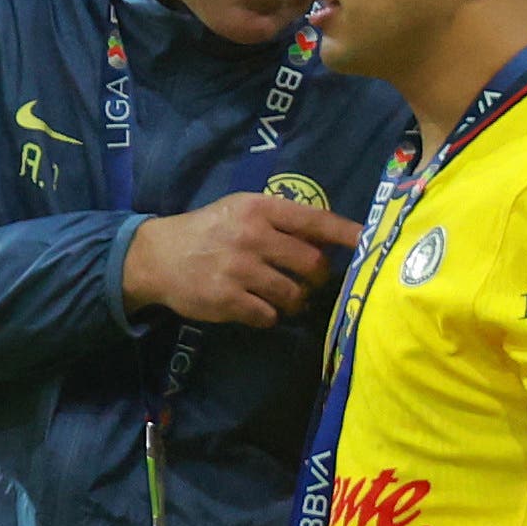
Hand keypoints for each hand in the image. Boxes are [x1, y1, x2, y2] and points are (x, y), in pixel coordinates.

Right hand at [125, 193, 365, 328]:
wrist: (155, 256)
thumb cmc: (207, 231)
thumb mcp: (241, 212)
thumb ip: (281, 221)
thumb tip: (332, 239)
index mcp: (259, 209)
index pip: (315, 221)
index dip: (347, 234)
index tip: (371, 243)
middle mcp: (251, 236)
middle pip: (312, 264)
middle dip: (315, 277)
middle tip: (305, 281)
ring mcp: (239, 269)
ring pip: (294, 294)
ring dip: (293, 301)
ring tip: (279, 297)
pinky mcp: (226, 299)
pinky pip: (268, 315)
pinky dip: (267, 315)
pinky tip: (253, 307)